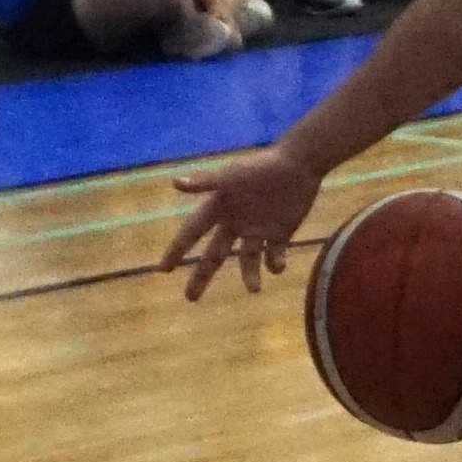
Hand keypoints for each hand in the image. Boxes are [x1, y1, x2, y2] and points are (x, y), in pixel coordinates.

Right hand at [164, 147, 322, 301]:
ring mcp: (258, 229)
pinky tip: (277, 266)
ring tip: (254, 289)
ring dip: (250, 275)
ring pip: (248, 260)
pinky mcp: (280, 232)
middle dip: (202, 276)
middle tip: (190, 298)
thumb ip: (205, 182)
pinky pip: (274, 256)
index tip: (163, 269)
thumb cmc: (261, 167)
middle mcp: (235, 222)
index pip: (192, 232)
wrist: (298, 163)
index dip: (177, 249)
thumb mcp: (231, 176)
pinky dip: (275, 264)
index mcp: (219, 208)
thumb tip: (174, 183)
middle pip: (214, 254)